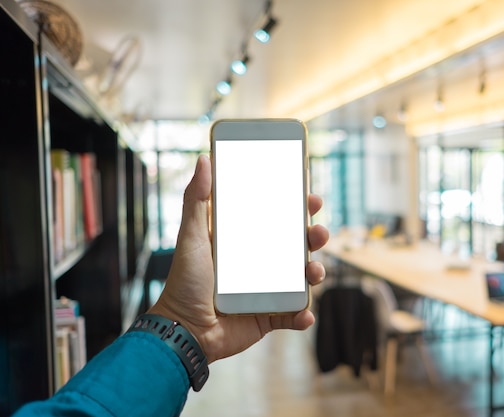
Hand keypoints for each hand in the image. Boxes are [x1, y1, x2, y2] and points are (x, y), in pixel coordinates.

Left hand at [148, 154, 328, 362]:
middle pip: (296, 246)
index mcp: (245, 243)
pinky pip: (293, 314)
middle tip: (318, 232)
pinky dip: (303, 314)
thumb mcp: (191, 235)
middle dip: (314, 237)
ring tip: (314, 272)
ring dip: (315, 273)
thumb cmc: (184, 281)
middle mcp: (259, 264)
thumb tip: (203, 160)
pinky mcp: (268, 317)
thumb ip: (196, 199)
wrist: (183, 330)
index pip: (276, 219)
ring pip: (301, 278)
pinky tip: (304, 313)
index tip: (310, 197)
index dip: (296, 208)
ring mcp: (266, 291)